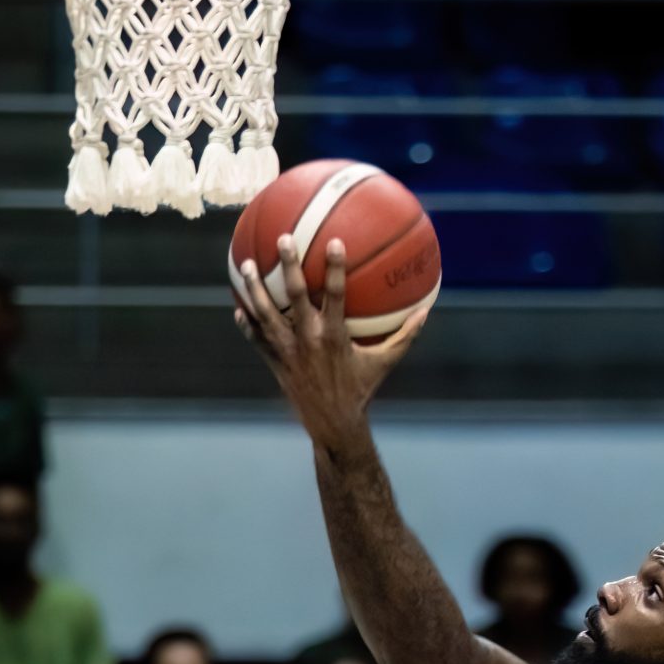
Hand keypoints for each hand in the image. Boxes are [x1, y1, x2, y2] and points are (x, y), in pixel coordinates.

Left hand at [232, 235, 430, 448]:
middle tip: (283, 238)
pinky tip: (237, 306)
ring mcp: (288, 351)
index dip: (335, 268)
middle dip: (288, 266)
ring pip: (266, 314)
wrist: (333, 425)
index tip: (333, 242)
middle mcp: (308, 340)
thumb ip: (404, 335)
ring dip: (255, 289)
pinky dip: (246, 323)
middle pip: (295, 296)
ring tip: (247, 264)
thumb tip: (426, 311)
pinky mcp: (275, 363)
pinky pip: (256, 339)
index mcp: (335, 336)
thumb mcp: (385, 363)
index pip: (336, 295)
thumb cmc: (361, 390)